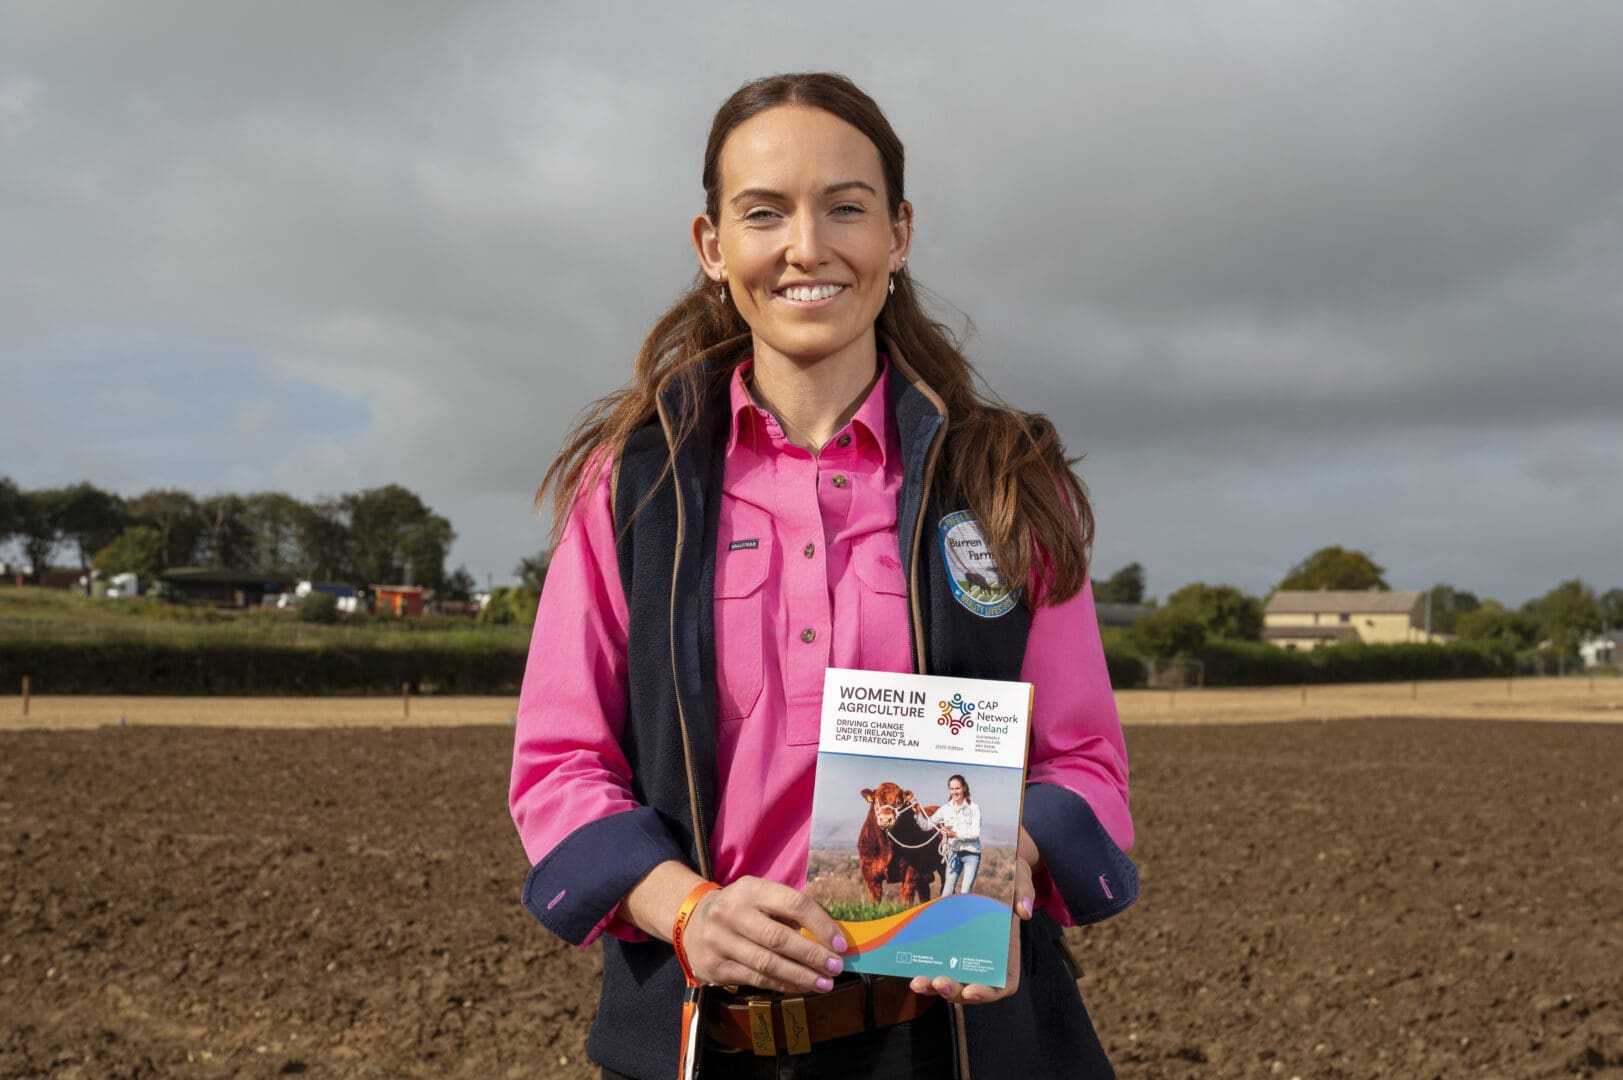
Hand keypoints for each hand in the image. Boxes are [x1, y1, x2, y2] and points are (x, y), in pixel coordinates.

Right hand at [683, 876, 847, 993]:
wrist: (691, 921)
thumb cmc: (741, 908)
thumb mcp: (760, 896)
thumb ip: (789, 912)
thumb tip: (829, 939)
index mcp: (751, 889)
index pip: (793, 904)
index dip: (821, 924)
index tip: (840, 944)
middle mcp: (732, 913)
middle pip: (779, 938)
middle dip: (813, 956)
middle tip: (836, 968)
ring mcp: (720, 941)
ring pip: (768, 964)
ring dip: (801, 976)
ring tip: (824, 984)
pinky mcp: (715, 967)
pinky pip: (756, 979)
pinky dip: (782, 985)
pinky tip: (800, 986)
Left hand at [910, 827, 1039, 1004]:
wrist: (992, 868)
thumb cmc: (1011, 878)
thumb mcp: (1021, 879)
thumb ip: (1024, 893)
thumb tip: (1023, 910)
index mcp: (1008, 955)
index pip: (1003, 985)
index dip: (987, 992)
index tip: (971, 990)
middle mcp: (987, 963)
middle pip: (972, 989)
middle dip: (955, 992)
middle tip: (939, 984)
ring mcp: (966, 959)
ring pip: (951, 983)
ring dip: (934, 987)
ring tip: (918, 982)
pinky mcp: (949, 950)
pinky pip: (938, 967)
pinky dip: (926, 973)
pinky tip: (912, 972)